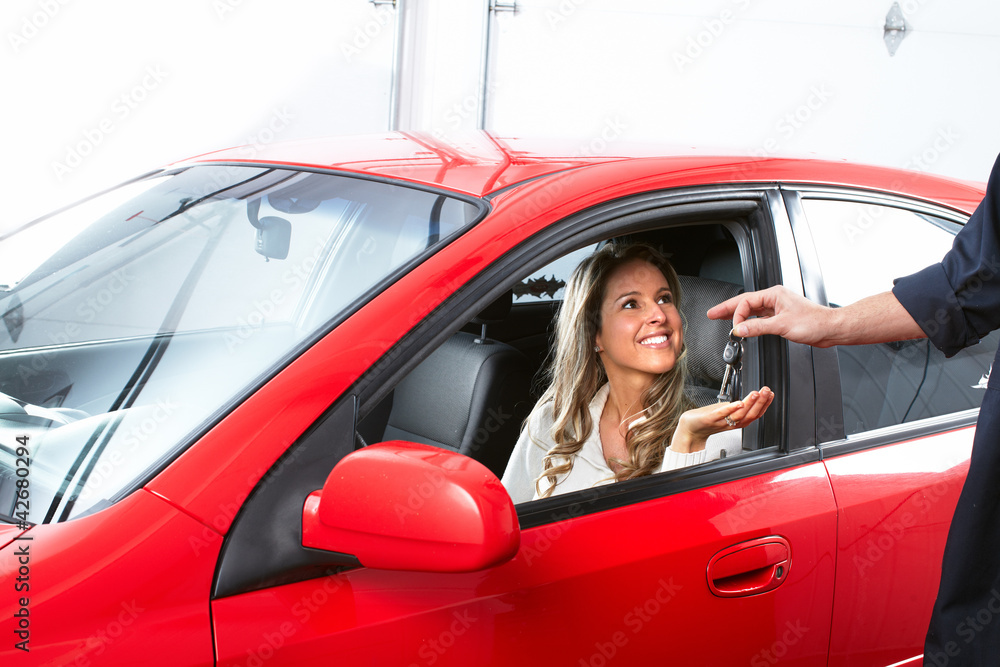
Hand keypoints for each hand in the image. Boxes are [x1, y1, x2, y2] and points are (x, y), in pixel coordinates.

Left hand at [670, 387, 773, 452]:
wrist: (689, 429)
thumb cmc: (707, 419)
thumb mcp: (726, 412)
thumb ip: (736, 407)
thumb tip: (747, 399)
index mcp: (736, 422)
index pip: (755, 414)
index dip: (764, 405)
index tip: (770, 394)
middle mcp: (731, 423)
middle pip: (750, 415)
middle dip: (761, 402)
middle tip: (766, 391)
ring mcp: (721, 422)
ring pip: (739, 415)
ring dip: (749, 403)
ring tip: (756, 393)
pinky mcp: (709, 419)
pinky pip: (722, 415)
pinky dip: (731, 409)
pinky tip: (738, 403)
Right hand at [706, 286, 834, 346]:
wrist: (830, 329)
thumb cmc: (814, 322)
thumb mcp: (781, 325)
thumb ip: (757, 328)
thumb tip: (739, 330)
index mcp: (773, 294)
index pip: (746, 302)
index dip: (737, 315)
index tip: (734, 329)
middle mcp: (774, 299)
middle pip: (745, 303)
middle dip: (728, 309)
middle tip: (712, 313)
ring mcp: (777, 307)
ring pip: (752, 310)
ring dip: (738, 316)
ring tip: (722, 318)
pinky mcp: (781, 317)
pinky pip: (759, 318)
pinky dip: (749, 322)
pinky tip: (744, 327)